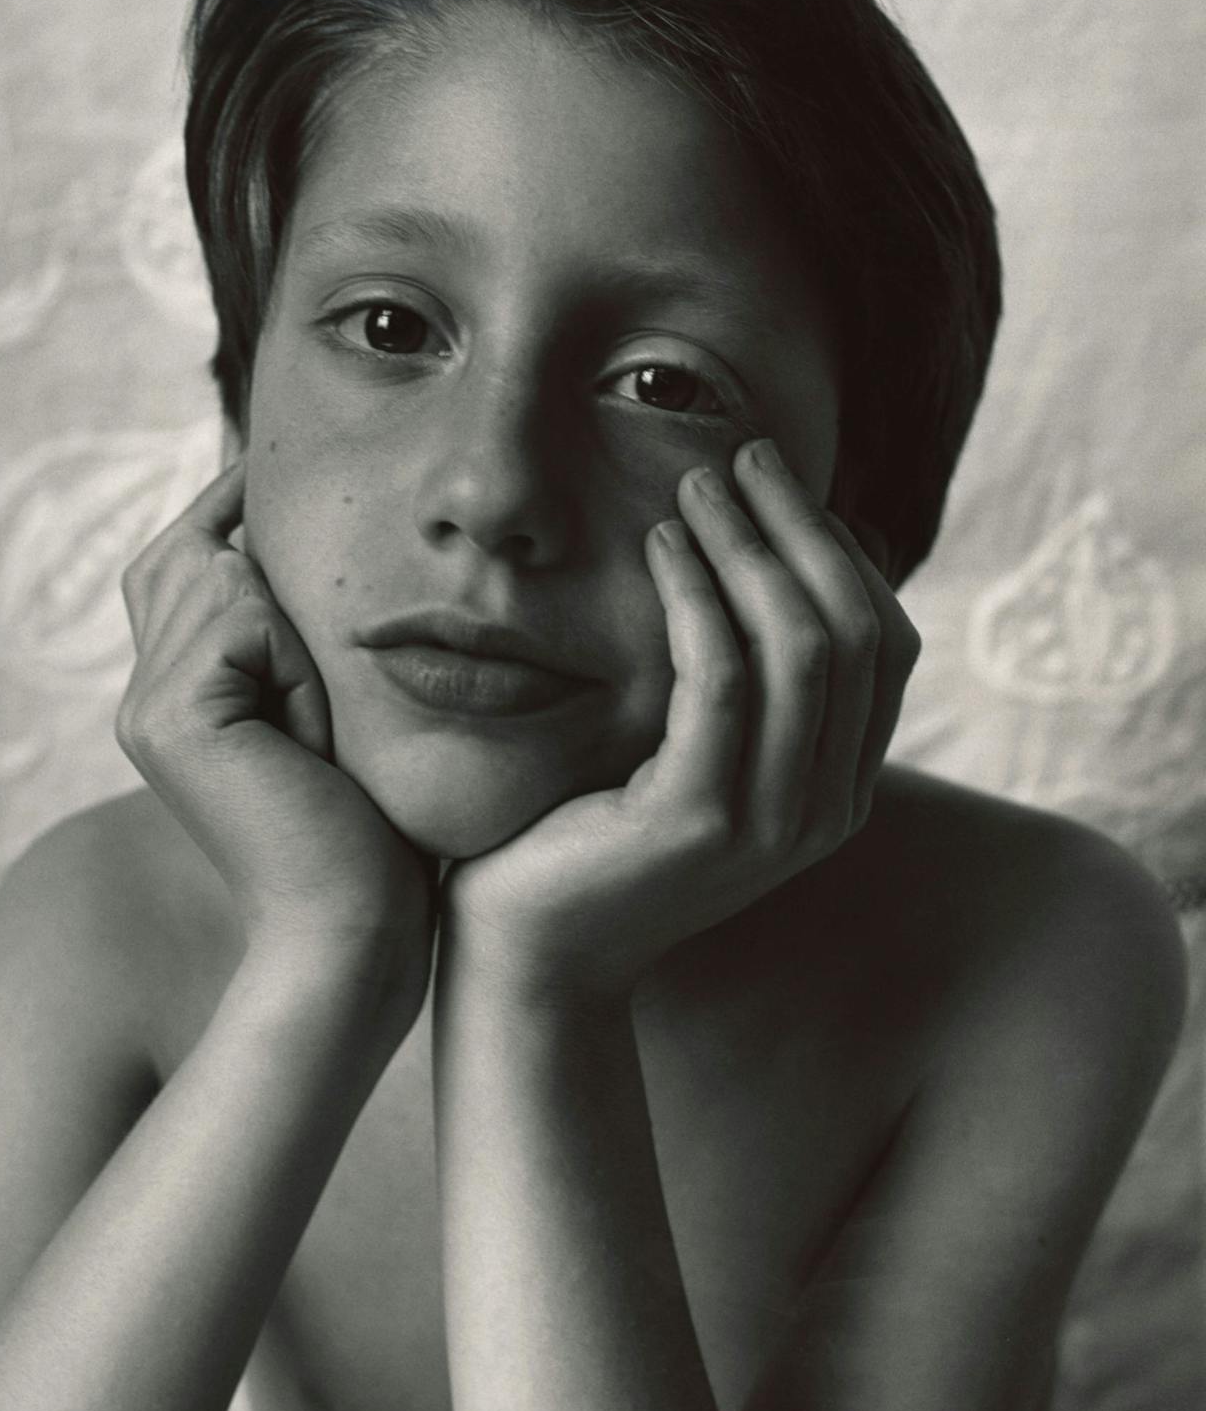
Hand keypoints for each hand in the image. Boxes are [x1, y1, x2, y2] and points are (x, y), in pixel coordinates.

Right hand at [116, 458, 436, 998]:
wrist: (353, 930)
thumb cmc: (371, 832)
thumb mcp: (334, 707)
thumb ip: (298, 633)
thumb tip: (296, 535)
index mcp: (173, 695)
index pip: (184, 559)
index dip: (233, 512)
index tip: (279, 489)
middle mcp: (144, 695)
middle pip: (191, 549)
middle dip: (266, 557)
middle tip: (326, 644)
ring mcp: (147, 705)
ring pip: (226, 575)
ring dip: (299, 627)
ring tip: (320, 724)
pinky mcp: (172, 716)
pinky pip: (243, 620)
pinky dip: (297, 661)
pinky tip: (311, 736)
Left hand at [441, 437, 919, 1003]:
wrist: (526, 954)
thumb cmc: (593, 837)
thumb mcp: (692, 756)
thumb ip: (745, 688)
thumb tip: (764, 563)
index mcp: (836, 791)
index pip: (883, 643)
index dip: (838, 551)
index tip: (775, 485)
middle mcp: (825, 810)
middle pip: (853, 629)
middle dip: (800, 527)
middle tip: (739, 456)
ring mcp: (771, 822)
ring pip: (799, 644)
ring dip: (749, 545)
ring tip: (693, 484)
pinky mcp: (699, 820)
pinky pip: (720, 677)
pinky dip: (695, 596)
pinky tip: (658, 545)